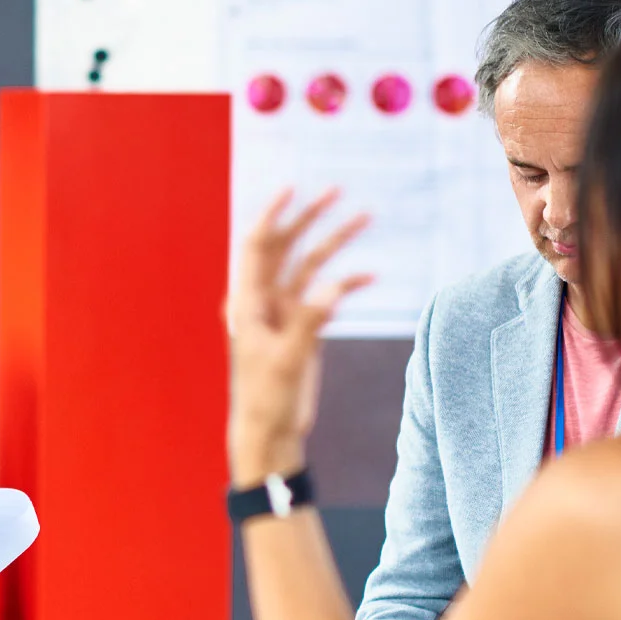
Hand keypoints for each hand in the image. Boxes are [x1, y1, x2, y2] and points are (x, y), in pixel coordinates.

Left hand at [226, 188, 373, 484]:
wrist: (271, 431)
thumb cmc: (267, 398)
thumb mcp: (287, 359)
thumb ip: (309, 322)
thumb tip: (334, 287)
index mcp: (247, 303)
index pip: (255, 246)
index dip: (271, 215)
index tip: (291, 188)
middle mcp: (263, 301)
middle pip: (285, 247)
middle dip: (308, 218)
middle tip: (336, 191)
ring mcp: (283, 313)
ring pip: (309, 267)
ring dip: (334, 243)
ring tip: (365, 217)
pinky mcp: (302, 329)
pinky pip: (325, 296)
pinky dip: (346, 284)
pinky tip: (373, 276)